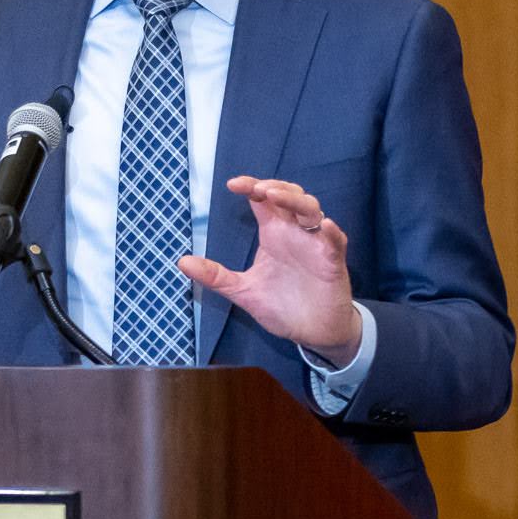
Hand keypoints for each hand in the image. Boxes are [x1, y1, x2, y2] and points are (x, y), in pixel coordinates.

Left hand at [181, 176, 361, 359]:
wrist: (312, 333)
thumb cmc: (282, 307)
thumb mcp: (244, 291)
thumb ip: (216, 276)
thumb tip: (182, 262)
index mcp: (274, 234)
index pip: (263, 200)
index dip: (251, 186)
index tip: (232, 185)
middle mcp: (294, 233)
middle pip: (290, 195)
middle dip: (277, 187)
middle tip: (259, 190)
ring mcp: (315, 245)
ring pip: (312, 210)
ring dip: (296, 200)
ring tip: (277, 198)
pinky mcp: (333, 261)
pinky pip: (335, 241)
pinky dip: (330, 231)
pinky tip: (324, 226)